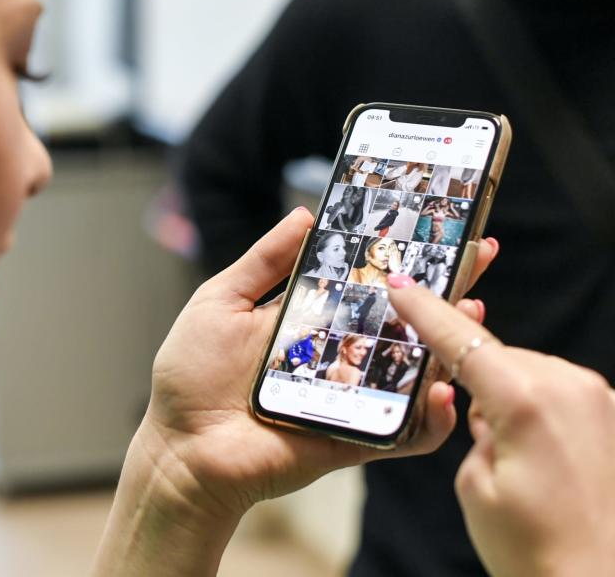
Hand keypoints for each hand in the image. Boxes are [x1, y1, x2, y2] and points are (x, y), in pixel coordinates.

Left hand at [140, 208, 495, 518]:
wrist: (181, 448)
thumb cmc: (191, 375)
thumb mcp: (221, 301)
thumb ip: (264, 262)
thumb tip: (305, 213)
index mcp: (310, 317)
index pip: (366, 279)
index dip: (399, 254)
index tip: (437, 224)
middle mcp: (338, 352)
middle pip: (402, 316)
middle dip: (444, 286)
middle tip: (480, 255)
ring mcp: (351, 395)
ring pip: (415, 368)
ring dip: (450, 343)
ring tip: (473, 310)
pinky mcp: (355, 436)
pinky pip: (405, 431)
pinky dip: (434, 418)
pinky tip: (447, 390)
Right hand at [389, 283, 614, 576]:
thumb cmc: (536, 549)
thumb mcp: (474, 485)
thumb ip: (471, 427)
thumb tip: (484, 407)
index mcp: (527, 401)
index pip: (462, 341)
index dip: (425, 312)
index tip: (400, 286)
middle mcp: (571, 388)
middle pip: (497, 355)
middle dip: (472, 378)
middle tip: (465, 426)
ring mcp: (599, 400)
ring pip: (526, 371)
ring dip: (506, 396)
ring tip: (511, 458)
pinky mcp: (613, 414)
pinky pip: (555, 391)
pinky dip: (535, 408)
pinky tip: (537, 454)